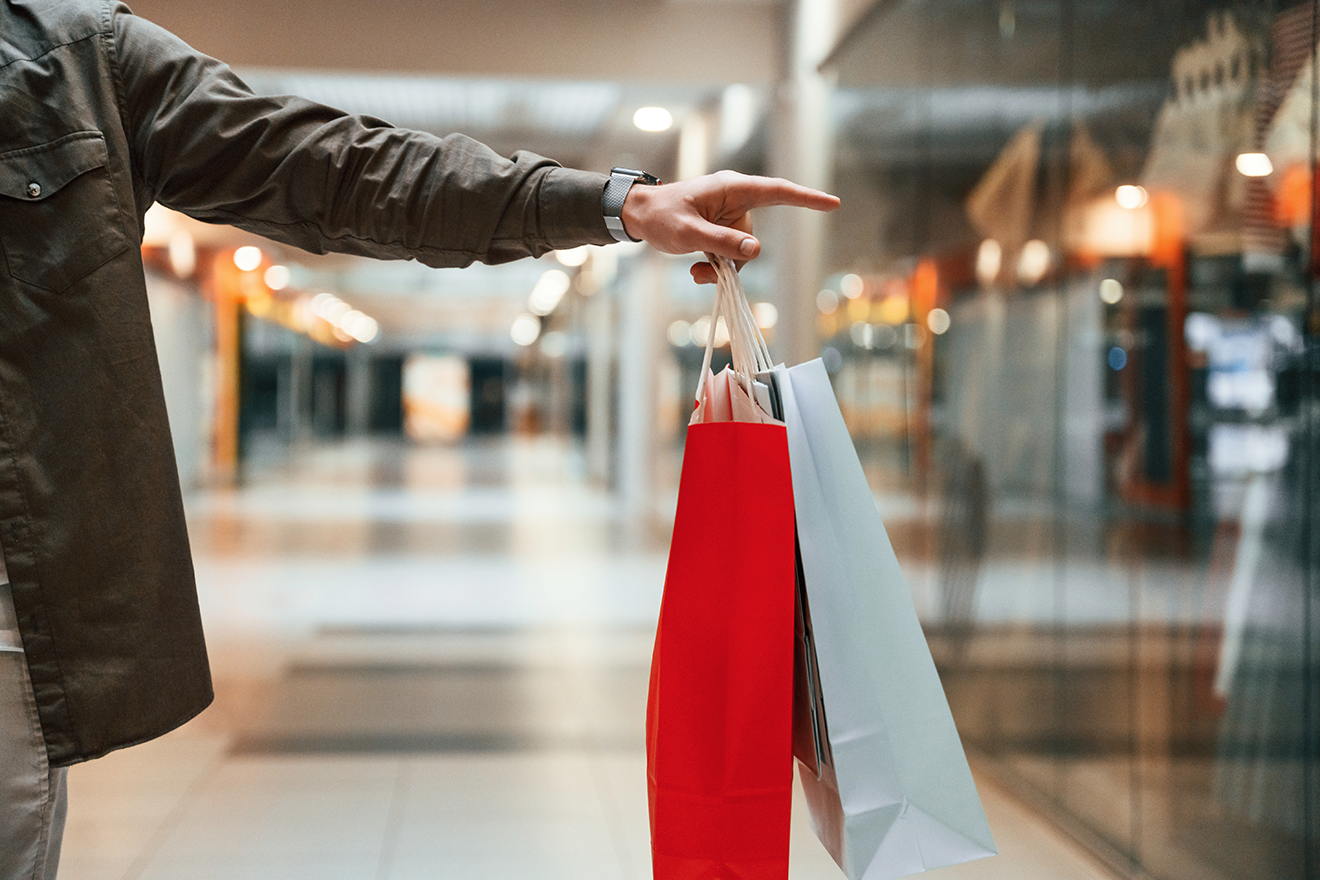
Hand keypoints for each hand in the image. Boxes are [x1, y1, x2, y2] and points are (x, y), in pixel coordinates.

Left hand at [618, 170, 839, 282]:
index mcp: (732, 188)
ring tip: (695, 272)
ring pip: (742, 251)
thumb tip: (755, 250)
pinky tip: (695, 269)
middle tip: (705, 273)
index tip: (832, 204)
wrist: (637, 215)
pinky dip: (717, 266)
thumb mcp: (689, 232)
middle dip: (736, 261)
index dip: (806, 198)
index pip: (778, 192)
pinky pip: (730, 253)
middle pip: (754, 236)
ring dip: (722, 267)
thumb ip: (723, 242)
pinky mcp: (721, 228)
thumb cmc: (660, 216)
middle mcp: (735, 200)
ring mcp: (728, 215)